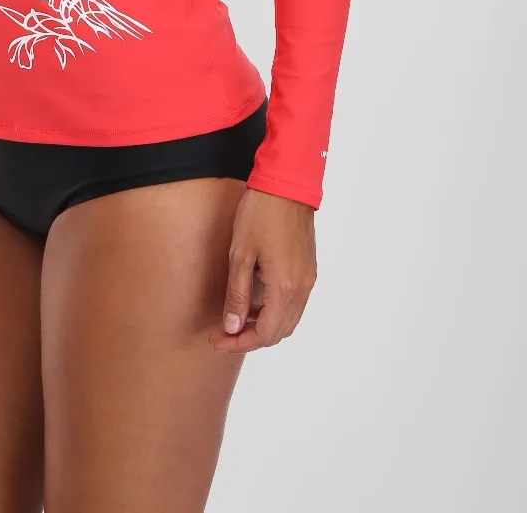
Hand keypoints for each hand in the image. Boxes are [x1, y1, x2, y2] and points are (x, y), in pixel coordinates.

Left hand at [207, 187, 317, 351]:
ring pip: (288, 320)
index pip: (264, 334)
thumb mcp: (240, 254)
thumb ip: (237, 294)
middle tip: (222, 334)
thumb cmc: (260, 213)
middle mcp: (302, 289)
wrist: (286, 184)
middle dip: (249, 338)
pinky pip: (294, 304)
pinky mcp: (308, 269)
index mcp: (285, 287)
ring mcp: (308, 279)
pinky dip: (275, 311)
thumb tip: (232, 326)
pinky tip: (254, 302)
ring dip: (263, 325)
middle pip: (278, 332)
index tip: (217, 340)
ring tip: (235, 319)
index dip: (239, 343)